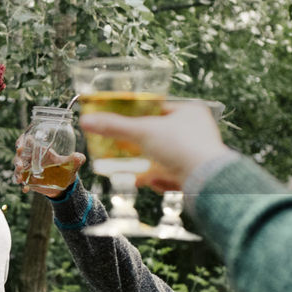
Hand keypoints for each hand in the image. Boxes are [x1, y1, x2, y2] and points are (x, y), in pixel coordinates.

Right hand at [12, 134, 84, 195]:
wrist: (65, 185)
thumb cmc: (67, 169)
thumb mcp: (71, 164)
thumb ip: (76, 160)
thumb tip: (79, 157)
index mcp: (40, 149)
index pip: (27, 141)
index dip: (21, 142)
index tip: (20, 146)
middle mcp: (31, 158)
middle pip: (19, 156)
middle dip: (17, 160)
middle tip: (20, 165)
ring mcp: (29, 170)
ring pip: (18, 169)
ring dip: (17, 173)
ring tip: (20, 179)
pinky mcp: (28, 180)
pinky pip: (23, 182)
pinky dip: (23, 186)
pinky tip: (26, 189)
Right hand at [79, 101, 229, 191]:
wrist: (205, 180)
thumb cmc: (182, 147)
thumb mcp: (142, 132)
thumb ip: (113, 127)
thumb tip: (86, 121)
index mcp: (190, 111)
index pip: (160, 109)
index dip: (142, 117)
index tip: (128, 125)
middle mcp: (198, 131)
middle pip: (162, 136)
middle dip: (143, 147)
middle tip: (128, 150)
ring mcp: (199, 153)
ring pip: (167, 157)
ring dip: (151, 166)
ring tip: (139, 173)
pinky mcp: (198, 174)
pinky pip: (175, 173)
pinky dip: (163, 179)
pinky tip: (156, 182)